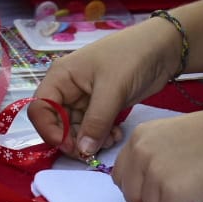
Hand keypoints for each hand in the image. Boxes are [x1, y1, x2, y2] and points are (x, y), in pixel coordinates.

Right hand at [27, 15, 180, 156]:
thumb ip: (96, 121)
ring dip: (90, 141)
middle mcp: (67, 89)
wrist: (162, 48)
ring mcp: (84, 99)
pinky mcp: (101, 107)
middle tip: (91, 152)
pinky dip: (101, 136)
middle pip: (57, 124)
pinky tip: (117, 135)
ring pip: (75, 130)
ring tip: (111, 140)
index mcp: (61, 77)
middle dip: (72, 140)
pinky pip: (92, 129)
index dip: (49, 131)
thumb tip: (83, 151)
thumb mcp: (113, 89)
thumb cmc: (131, 57)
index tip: (70, 147)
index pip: (40, 109)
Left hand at [112, 106, 202, 201]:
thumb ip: (151, 155)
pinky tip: (202, 192)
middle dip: (155, 199)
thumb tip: (141, 184)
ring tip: (196, 184)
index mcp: (139, 137)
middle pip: (132, 197)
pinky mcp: (174, 192)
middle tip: (182, 186)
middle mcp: (142, 152)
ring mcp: (156, 172)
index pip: (120, 176)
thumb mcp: (172, 135)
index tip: (161, 183)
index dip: (141, 185)